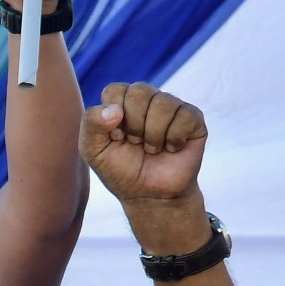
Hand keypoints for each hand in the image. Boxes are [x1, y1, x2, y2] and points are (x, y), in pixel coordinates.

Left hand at [81, 83, 208, 222]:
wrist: (149, 195)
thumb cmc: (120, 170)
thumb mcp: (93, 151)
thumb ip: (91, 124)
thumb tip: (114, 110)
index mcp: (121, 102)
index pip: (115, 90)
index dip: (112, 118)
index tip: (115, 138)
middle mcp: (147, 100)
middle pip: (139, 91)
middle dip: (134, 125)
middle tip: (135, 143)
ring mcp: (172, 107)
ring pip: (163, 102)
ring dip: (153, 135)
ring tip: (152, 149)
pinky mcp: (193, 118)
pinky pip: (184, 116)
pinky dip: (173, 139)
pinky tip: (171, 148)